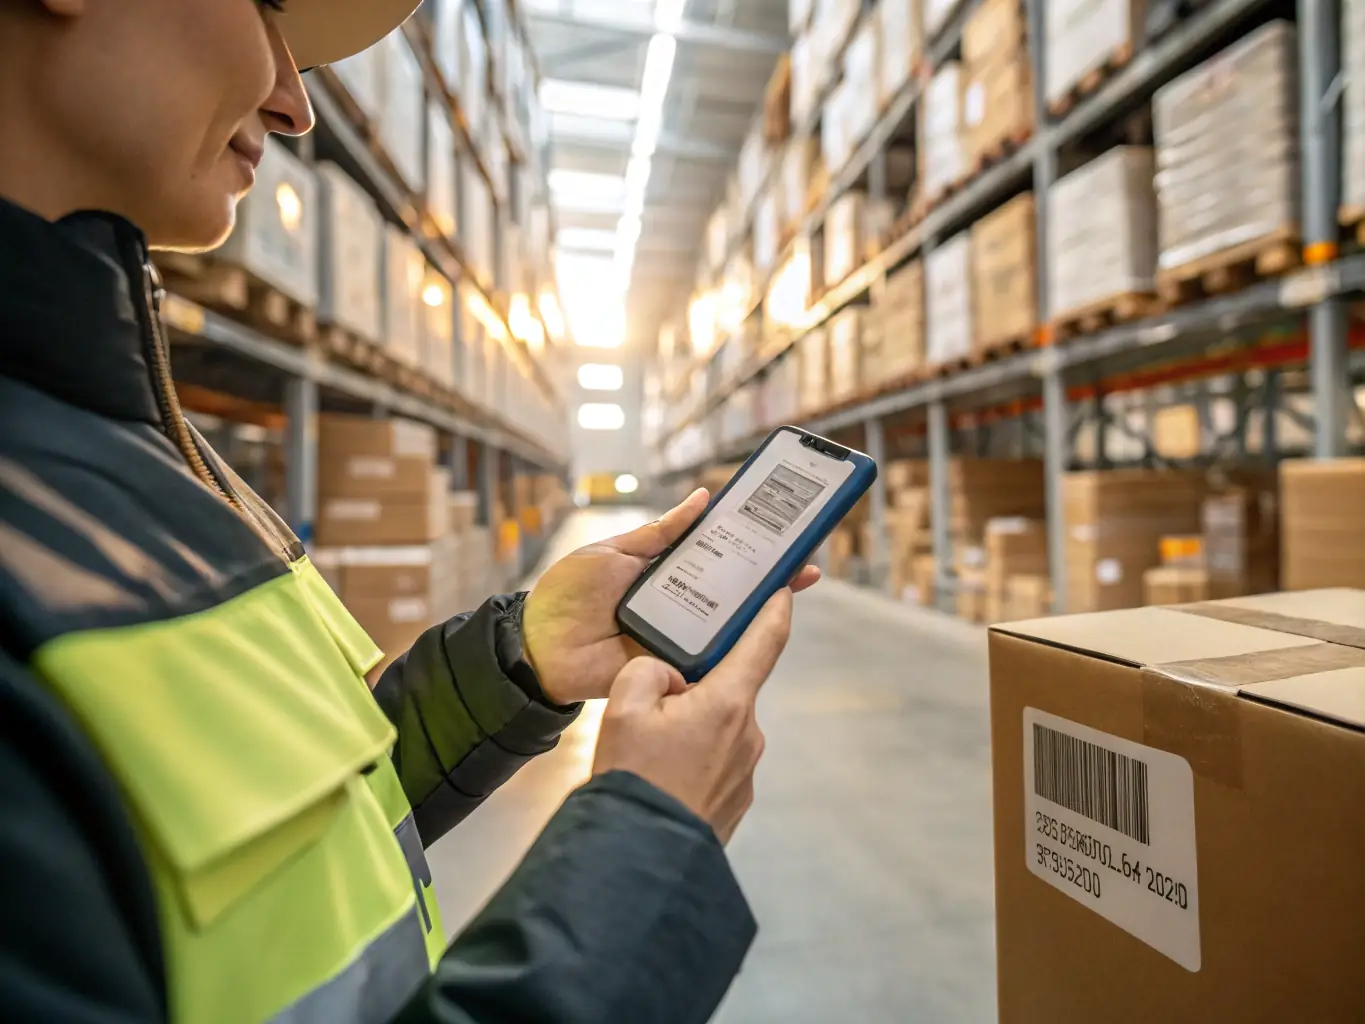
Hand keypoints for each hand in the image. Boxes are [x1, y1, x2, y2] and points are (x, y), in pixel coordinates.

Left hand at [522, 489, 819, 705]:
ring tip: (791, 589)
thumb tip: (703, 500)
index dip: (750, 550)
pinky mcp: (670, 666)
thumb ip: (662, 532)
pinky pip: (706, 658)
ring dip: (760, 613)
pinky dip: (732, 650)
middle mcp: (679, 605)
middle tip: (805, 565)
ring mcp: (677, 637)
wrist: (539, 643)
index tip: (784, 537)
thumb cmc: (570, 593)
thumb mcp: (617, 551)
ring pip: (728, 627)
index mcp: (667, 575)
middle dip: (770, 580)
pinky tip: (758, 633)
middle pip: (733, 594)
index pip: (719, 559)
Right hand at [590, 589, 792, 843]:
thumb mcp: (623, 708)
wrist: (638, 858)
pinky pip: (715, 763)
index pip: (765, 642)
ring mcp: (745, 771)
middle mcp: (748, 735)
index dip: (776, 610)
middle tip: (651, 712)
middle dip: (694, 690)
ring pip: (718, 729)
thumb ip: (648, 671)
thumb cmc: (633, 779)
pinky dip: (691, 763)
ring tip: (647, 758)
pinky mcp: (737, 800)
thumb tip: (671, 681)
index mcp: (727, 703)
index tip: (784, 590)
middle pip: (727, 689)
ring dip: (690, 731)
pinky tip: (659, 781)